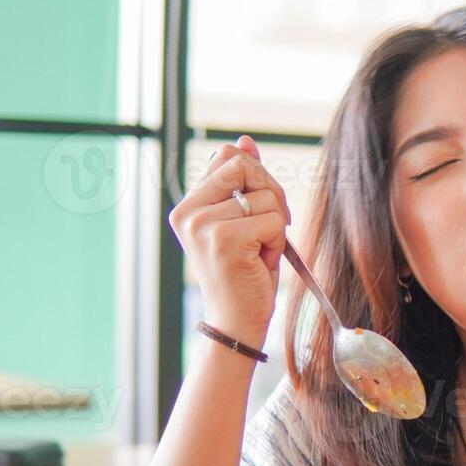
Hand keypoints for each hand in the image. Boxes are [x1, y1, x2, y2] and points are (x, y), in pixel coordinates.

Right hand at [168, 135, 292, 347]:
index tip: (259, 210)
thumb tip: (243, 142)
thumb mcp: (242, 222)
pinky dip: (278, 243)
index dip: (258, 180)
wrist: (236, 323)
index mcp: (188, 205)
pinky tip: (262, 262)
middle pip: (247, 168)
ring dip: (276, 227)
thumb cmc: (244, 275)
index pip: (229, 159)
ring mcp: (204, 225)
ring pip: (266, 198)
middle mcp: (189, 212)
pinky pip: (273, 221)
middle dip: (271, 196)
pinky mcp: (225, 239)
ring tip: (259, 253)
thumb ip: (242, 182)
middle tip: (268, 231)